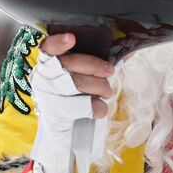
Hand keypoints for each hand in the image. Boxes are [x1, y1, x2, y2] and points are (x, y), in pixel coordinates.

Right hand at [30, 33, 113, 172]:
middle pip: (69, 64)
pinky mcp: (56, 114)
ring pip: (77, 84)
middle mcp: (44, 77)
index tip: (72, 38)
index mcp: (48, 63)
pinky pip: (82, 106)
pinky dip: (97, 107)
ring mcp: (48, 96)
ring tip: (107, 92)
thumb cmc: (78, 98)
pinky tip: (100, 108)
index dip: (58, 42)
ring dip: (99, 87)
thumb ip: (97, 62)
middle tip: (110, 71)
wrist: (66, 134)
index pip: (48, 48)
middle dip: (93, 66)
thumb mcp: (83, 76)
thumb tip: (129, 49)